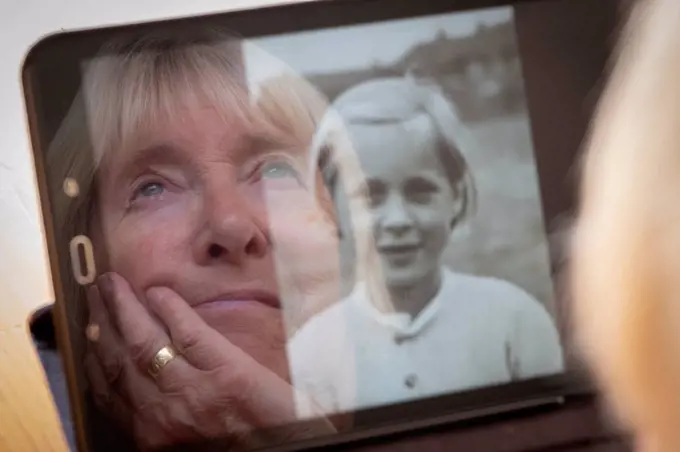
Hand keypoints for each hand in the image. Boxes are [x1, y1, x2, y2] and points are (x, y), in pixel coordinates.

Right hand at [85, 272, 334, 450]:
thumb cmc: (241, 449)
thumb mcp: (187, 445)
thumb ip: (163, 420)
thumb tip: (146, 386)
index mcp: (151, 437)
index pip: (109, 393)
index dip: (94, 360)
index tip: (86, 336)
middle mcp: (161, 414)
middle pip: (119, 361)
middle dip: (100, 325)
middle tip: (93, 295)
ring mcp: (192, 390)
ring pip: (144, 342)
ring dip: (123, 309)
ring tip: (111, 283)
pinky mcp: (227, 371)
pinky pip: (188, 333)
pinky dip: (169, 309)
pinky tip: (156, 291)